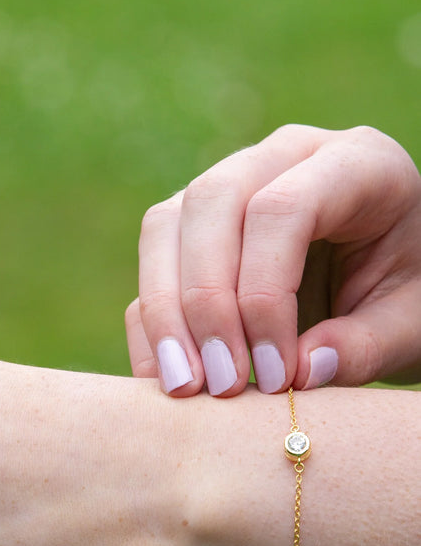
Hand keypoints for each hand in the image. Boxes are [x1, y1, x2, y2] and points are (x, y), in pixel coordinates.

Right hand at [126, 124, 420, 395]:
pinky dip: (150, 325)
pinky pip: (151, 267)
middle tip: (223, 384)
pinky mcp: (191, 229)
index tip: (277, 373)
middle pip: (210, 203)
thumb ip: (365, 346)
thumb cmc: (409, 295)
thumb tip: (298, 374)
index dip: (265, 294)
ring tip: (186, 386)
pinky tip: (168, 376)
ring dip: (164, 313)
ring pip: (164, 226)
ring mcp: (226, 189)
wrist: (386, 282)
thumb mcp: (410, 325)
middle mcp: (281, 159)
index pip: (283, 208)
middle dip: (205, 302)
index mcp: (355, 162)